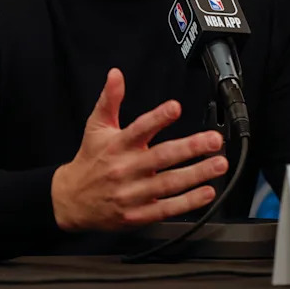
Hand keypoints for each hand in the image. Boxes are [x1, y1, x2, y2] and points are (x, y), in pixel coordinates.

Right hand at [50, 68, 228, 231]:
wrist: (71, 200)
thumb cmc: (90, 160)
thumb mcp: (96, 126)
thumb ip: (109, 99)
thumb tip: (116, 74)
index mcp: (118, 145)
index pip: (139, 128)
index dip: (158, 118)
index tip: (175, 107)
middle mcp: (126, 169)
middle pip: (161, 157)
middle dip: (191, 148)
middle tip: (213, 140)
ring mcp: (132, 193)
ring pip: (169, 184)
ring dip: (197, 174)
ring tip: (218, 164)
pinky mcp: (138, 214)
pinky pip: (167, 208)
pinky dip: (188, 202)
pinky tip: (206, 192)